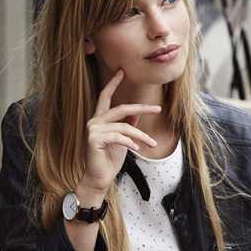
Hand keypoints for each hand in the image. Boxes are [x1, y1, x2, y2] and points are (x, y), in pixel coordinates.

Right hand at [81, 69, 160, 191]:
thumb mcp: (123, 141)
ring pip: (124, 126)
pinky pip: (119, 137)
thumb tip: (136, 114)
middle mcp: (94, 122)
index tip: (122, 71)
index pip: (105, 97)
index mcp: (99, 120)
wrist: (99, 179)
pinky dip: (131, 143)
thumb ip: (127, 126)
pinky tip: (137, 150)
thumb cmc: (109, 160)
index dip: (113, 83)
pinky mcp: (94, 139)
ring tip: (152, 144)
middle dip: (141, 107)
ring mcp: (92, 130)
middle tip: (158, 108)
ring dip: (141, 135)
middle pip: (120, 108)